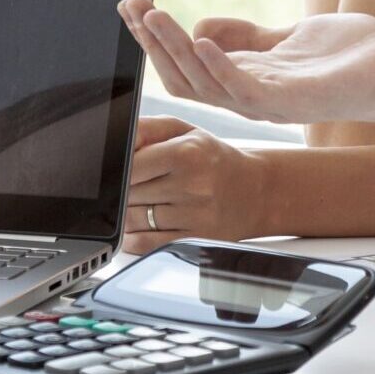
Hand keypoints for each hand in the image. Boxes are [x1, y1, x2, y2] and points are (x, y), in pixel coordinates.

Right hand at [117, 0, 374, 128]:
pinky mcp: (291, 101)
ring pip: (205, 82)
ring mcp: (269, 103)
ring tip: (153, 16)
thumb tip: (201, 24)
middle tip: (130, 7)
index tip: (134, 6)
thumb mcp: (287, 37)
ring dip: (175, 48)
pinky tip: (200, 38)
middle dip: (153, 42)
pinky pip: (243, 89)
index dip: (157, 38)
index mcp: (247, 81)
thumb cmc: (351, 56)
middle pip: (185, 76)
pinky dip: (219, 64)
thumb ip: (247, 35)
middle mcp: (251, 98)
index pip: (187, 64)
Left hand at [122, 117, 272, 252]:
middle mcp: (192, 186)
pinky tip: (144, 224)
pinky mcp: (193, 241)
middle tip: (138, 185)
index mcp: (188, 153)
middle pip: (128, 194)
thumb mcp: (184, 131)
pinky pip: (144, 244)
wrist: (256, 191)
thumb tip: (118, 139)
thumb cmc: (213, 159)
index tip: (121, 171)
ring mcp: (194, 217)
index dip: (118, 170)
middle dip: (123, 191)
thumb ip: (146, 129)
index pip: (130, 166)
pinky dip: (134, 236)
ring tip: (144, 202)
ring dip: (128, 213)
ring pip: (133, 220)